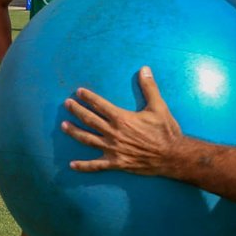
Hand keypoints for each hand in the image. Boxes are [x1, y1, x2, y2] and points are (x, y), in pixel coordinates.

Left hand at [62, 67, 181, 174]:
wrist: (172, 156)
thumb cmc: (166, 131)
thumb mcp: (159, 107)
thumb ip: (149, 87)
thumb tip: (144, 69)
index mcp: (122, 118)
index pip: (100, 105)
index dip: (88, 97)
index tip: (78, 92)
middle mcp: (114, 133)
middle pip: (89, 120)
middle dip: (77, 110)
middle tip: (67, 104)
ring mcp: (113, 149)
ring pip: (88, 140)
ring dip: (74, 132)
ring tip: (63, 125)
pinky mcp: (116, 163)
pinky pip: (96, 165)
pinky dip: (83, 166)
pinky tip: (72, 164)